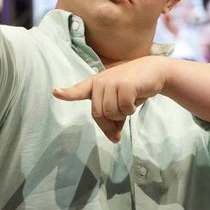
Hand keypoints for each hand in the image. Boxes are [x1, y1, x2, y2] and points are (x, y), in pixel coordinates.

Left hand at [52, 56, 167, 142]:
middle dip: (110, 123)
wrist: (154, 72)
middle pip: (98, 114)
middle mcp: (100, 82)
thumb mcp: (120, 102)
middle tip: (121, 122)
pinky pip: (123, 109)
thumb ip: (113, 118)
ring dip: (122, 115)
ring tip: (129, 105)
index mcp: (96, 84)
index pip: (79, 90)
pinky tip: (136, 100)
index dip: (67, 93)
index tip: (56, 93)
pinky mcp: (124, 84)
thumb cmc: (134, 88)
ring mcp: (111, 81)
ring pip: (110, 112)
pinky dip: (131, 110)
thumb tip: (114, 138)